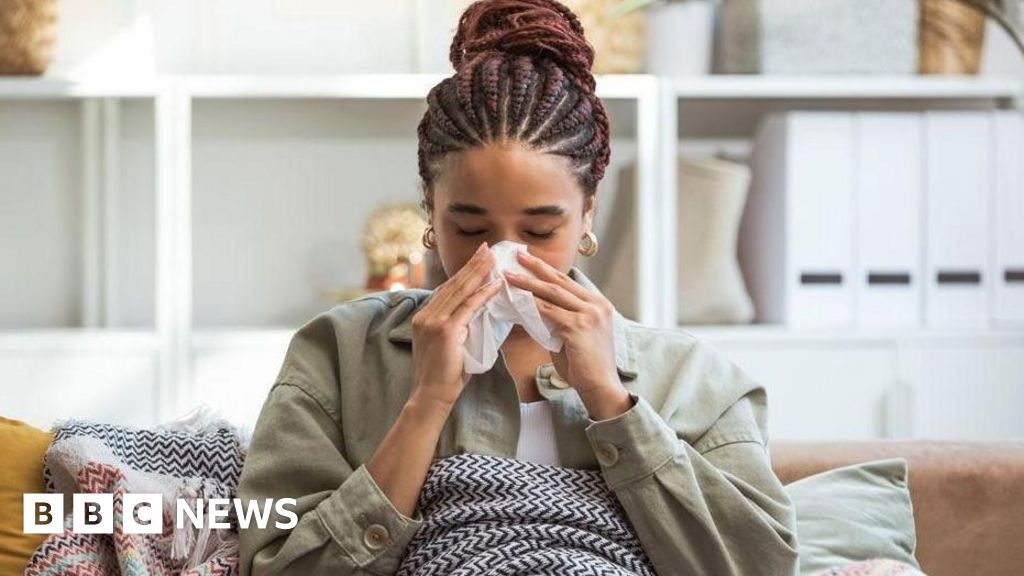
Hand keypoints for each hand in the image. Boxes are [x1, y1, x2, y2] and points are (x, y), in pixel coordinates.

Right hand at [409, 241, 501, 407]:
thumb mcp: (447, 344)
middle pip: (453, 284)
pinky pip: (468, 307)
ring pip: (460, 291)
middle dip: (472, 265)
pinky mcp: (446, 330)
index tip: (477, 258)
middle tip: (487, 249)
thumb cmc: (443, 375)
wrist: (430, 395)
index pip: (447, 289)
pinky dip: (483, 294)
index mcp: (423, 316)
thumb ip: (457, 326)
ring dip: (479, 273)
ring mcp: (433, 321)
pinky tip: (495, 284)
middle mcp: (425, 314)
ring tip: (493, 259)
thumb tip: (478, 312)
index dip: (463, 272)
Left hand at [503, 250, 629, 417]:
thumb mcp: (574, 336)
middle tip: (518, 255)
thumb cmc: (585, 367)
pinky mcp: (579, 326)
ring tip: (509, 275)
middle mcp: (597, 305)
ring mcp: (589, 314)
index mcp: (599, 305)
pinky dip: (531, 304)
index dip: (547, 271)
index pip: (568, 283)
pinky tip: (516, 299)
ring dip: (528, 283)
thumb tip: (535, 310)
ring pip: (552, 293)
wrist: (601, 388)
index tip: (529, 262)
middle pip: (560, 281)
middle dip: (536, 267)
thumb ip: (559, 320)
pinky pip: (549, 311)